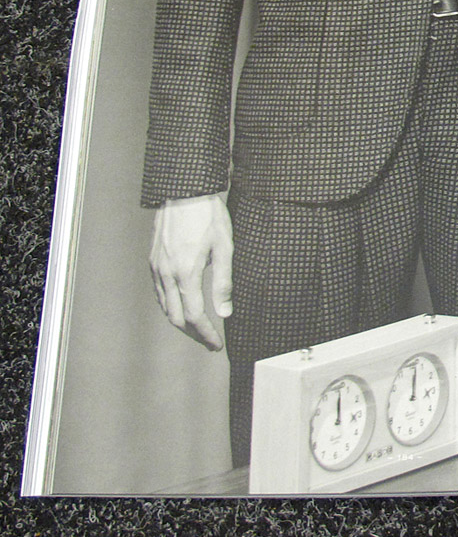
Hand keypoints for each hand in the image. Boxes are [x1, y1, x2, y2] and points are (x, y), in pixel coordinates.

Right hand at [149, 193, 232, 350]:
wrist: (185, 191)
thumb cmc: (209, 217)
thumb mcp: (225, 248)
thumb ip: (223, 283)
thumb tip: (224, 313)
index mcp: (186, 273)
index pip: (194, 316)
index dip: (206, 335)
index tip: (217, 345)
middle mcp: (166, 274)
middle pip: (176, 317)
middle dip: (193, 334)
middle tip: (210, 341)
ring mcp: (156, 267)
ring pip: (164, 306)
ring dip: (181, 321)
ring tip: (199, 328)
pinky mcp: (152, 260)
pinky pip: (158, 292)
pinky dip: (170, 305)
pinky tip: (182, 306)